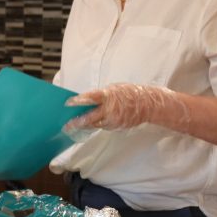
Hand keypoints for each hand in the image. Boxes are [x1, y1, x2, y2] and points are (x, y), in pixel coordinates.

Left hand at [66, 83, 189, 131]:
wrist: (149, 104)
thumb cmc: (129, 93)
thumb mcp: (114, 89)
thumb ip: (99, 96)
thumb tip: (85, 100)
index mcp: (109, 95)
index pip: (91, 98)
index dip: (79, 101)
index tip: (68, 104)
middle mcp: (110, 109)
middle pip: (90, 117)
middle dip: (77, 122)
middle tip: (66, 125)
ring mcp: (114, 120)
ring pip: (95, 124)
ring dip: (84, 125)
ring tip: (73, 126)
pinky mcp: (116, 126)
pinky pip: (103, 126)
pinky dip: (95, 125)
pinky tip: (88, 125)